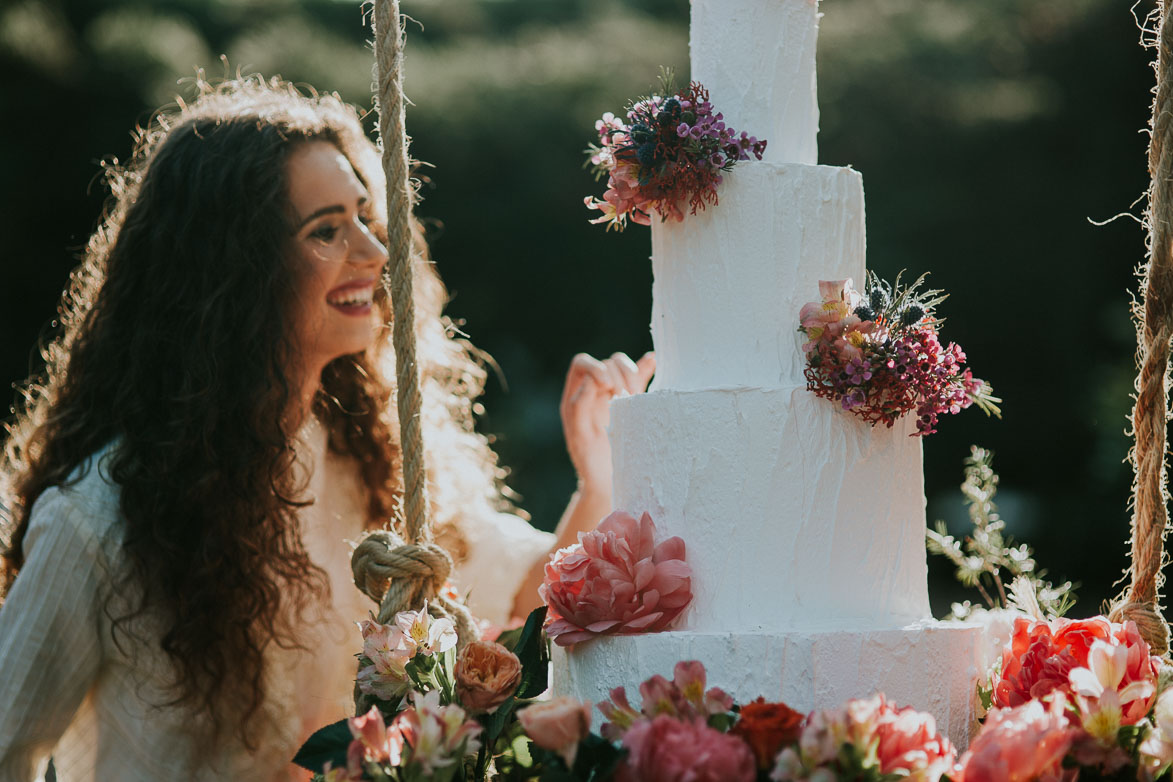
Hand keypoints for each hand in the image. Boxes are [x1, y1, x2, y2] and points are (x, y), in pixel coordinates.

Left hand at [559, 351, 655, 495]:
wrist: (609, 481)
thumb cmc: (590, 463)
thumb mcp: (581, 436)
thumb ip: (579, 407)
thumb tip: (589, 379)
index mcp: (576, 396)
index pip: (582, 364)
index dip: (595, 367)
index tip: (607, 385)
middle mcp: (594, 391)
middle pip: (606, 363)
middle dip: (618, 374)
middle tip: (625, 396)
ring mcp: (614, 394)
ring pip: (623, 367)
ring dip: (632, 373)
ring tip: (637, 394)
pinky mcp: (633, 400)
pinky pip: (640, 376)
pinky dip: (647, 366)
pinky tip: (654, 362)